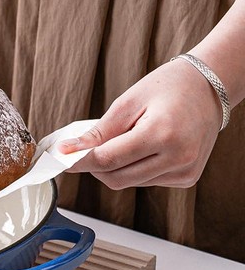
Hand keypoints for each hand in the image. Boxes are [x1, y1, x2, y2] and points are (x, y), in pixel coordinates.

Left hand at [58, 59, 222, 188]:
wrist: (209, 87)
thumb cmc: (169, 87)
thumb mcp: (127, 103)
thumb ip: (99, 132)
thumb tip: (69, 151)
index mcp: (163, 135)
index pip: (109, 159)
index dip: (80, 160)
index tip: (60, 157)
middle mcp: (179, 158)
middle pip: (116, 178)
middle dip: (94, 166)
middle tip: (85, 148)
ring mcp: (185, 171)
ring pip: (129, 182)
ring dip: (115, 167)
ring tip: (124, 139)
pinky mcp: (187, 178)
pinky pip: (145, 181)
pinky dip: (133, 168)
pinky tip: (142, 147)